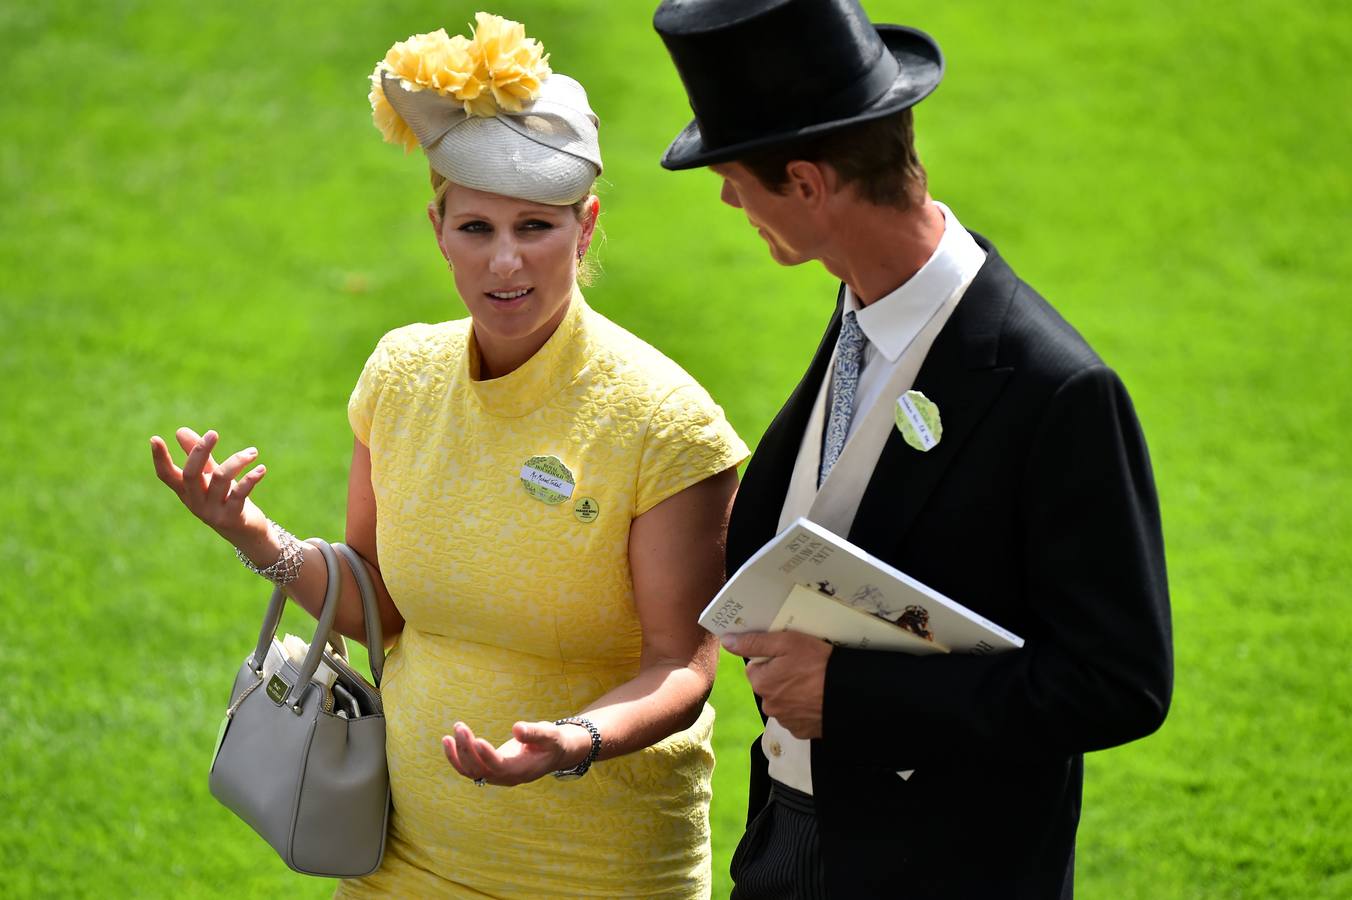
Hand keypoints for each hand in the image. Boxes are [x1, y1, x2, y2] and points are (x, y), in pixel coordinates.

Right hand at [150, 427, 267, 543]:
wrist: (246, 532)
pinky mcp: (232, 517)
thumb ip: (200, 457)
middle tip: (213, 433)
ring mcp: (212, 511)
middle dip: (200, 451)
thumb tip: (179, 430)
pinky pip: (240, 493)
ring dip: (237, 461)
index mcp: (186, 491)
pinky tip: (261, 469)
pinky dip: (251, 478)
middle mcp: (195, 502)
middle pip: (190, 474)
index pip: (167, 475)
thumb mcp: (211, 477)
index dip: (160, 459)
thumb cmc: (226, 499)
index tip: (154, 438)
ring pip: (220, 479)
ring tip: (252, 452)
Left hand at [441, 720, 589, 786]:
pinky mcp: (489, 770)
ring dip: (458, 753)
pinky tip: (448, 740)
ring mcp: (496, 776)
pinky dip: (456, 757)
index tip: (477, 740)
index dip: (487, 756)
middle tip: (460, 726)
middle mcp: (506, 777)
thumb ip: (534, 733)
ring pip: (470, 771)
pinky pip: (468, 768)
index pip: (499, 767)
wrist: (553, 754)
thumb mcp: (550, 735)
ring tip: (453, 731)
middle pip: (480, 770)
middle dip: (467, 750)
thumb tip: (516, 728)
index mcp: (522, 771)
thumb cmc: (553, 742)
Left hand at [723, 631, 832, 739]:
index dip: (772, 659)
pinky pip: (797, 716)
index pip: (756, 667)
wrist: (849, 694)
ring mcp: (786, 721)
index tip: (789, 656)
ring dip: (793, 694)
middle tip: (804, 668)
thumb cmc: (817, 664)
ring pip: (783, 702)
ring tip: (814, 684)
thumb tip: (727, 641)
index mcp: (761, 683)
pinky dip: (804, 709)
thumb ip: (754, 642)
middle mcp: (769, 705)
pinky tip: (818, 699)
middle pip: (769, 685)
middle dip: (781, 677)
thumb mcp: (786, 642)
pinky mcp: (802, 731)